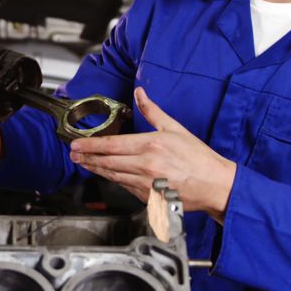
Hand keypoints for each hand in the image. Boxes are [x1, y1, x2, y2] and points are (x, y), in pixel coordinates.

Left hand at [69, 87, 236, 222]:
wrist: (215, 185)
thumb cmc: (199, 158)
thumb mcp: (175, 128)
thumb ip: (152, 111)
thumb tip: (140, 93)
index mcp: (151, 145)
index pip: (112, 145)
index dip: (91, 145)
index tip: (77, 144)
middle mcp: (146, 165)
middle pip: (108, 162)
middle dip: (88, 158)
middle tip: (74, 155)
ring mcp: (146, 184)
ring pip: (113, 176)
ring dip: (97, 170)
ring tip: (85, 164)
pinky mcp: (149, 197)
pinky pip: (126, 187)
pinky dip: (115, 181)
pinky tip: (108, 175)